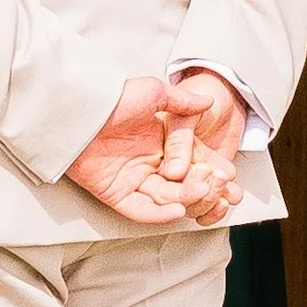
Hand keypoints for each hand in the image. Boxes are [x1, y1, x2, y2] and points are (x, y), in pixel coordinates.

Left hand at [66, 73, 238, 225]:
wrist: (77, 113)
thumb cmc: (111, 99)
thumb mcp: (152, 93)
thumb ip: (181, 101)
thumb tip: (207, 100)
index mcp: (160, 142)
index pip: (193, 160)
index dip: (212, 167)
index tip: (229, 174)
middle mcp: (148, 162)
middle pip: (182, 183)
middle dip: (204, 187)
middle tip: (220, 187)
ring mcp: (132, 180)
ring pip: (165, 197)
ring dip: (186, 197)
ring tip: (202, 192)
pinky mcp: (115, 194)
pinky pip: (140, 210)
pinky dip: (158, 213)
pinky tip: (177, 210)